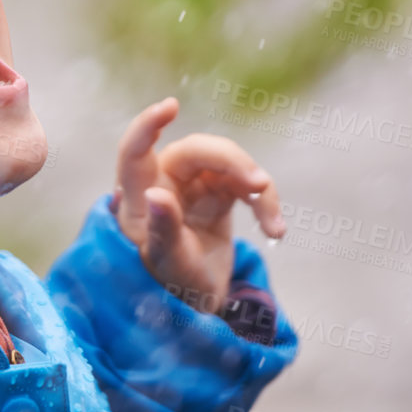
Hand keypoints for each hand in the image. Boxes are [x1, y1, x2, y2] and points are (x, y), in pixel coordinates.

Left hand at [112, 97, 285, 313]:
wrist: (196, 306)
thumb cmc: (170, 284)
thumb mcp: (169, 262)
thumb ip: (164, 230)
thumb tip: (158, 195)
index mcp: (138, 196)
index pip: (135, 152)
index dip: (148, 125)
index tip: (171, 106)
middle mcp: (163, 182)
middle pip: (197, 152)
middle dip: (232, 162)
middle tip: (260, 185)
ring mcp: (192, 186)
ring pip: (228, 164)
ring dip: (257, 187)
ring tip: (274, 225)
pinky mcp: (218, 194)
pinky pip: (246, 184)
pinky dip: (264, 203)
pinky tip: (275, 229)